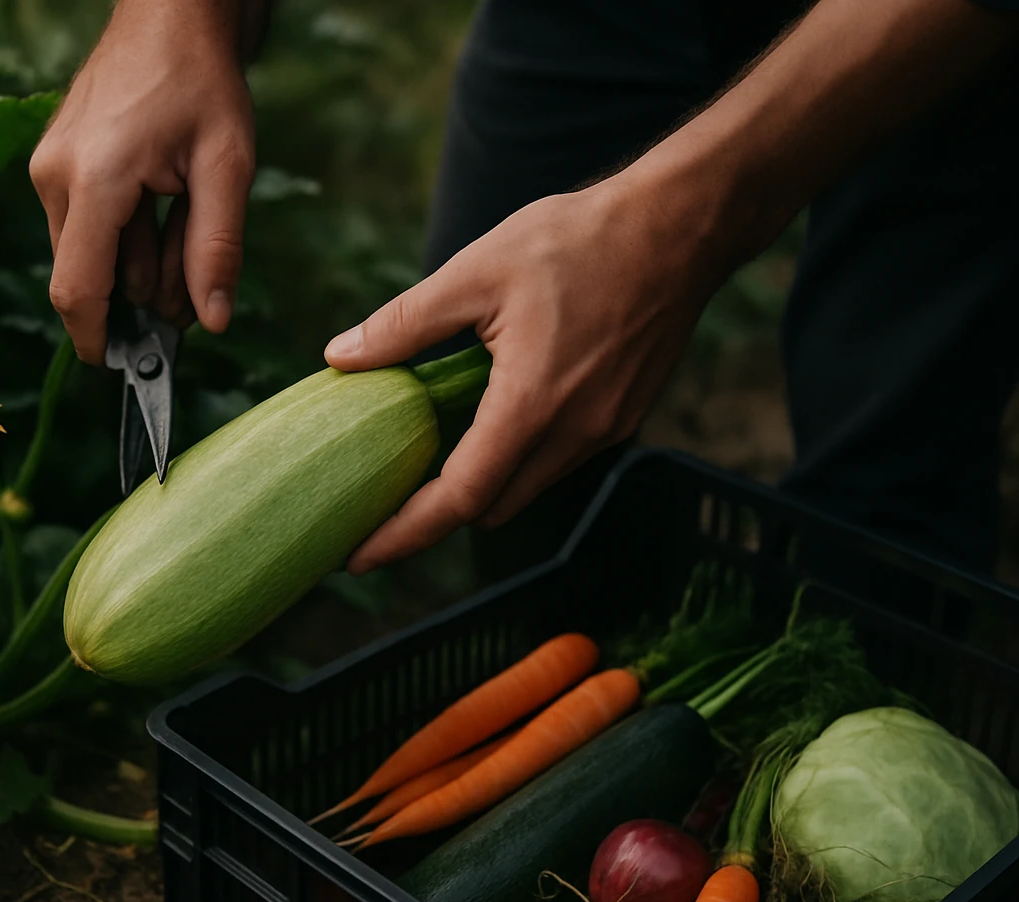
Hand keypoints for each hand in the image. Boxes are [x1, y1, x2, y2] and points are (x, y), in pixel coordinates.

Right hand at [30, 0, 255, 364]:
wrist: (172, 14)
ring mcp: (50, 169)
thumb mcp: (228, 168)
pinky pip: (89, 226)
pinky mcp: (55, 163)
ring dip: (141, 260)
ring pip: (91, 254)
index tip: (128, 370)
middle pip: (89, 278)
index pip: (78, 290)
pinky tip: (166, 199)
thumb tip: (213, 324)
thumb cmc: (202, 82)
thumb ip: (217, 250)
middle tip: (199, 276)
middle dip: (143, 294)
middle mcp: (56, 178)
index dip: (99, 341)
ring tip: (188, 213)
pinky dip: (130, 233)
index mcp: (93, 181)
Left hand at [325, 159, 737, 574]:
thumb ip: (403, 325)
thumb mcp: (475, 272)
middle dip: (436, 512)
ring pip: (527, 487)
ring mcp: (606, 430)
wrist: (679, 227)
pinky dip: (519, 455)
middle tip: (385, 497)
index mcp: (530, 406)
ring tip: (434, 449)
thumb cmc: (578, 240)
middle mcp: (574, 434)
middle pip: (491, 508)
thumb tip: (339, 356)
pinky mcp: (624, 416)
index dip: (403, 535)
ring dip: (482, 481)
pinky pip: (558, 460)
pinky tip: (494, 415)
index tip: (359, 557)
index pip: (458, 500)